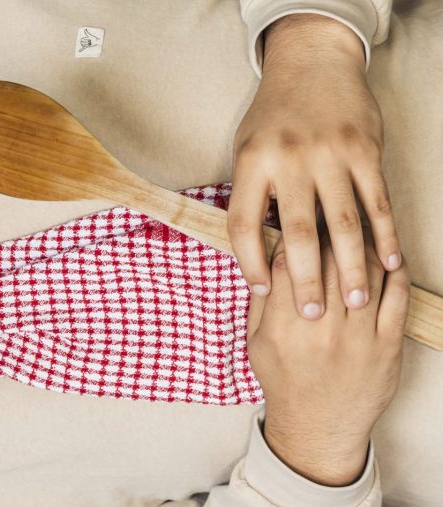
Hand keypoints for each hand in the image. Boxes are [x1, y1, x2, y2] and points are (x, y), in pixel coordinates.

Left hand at [229, 14, 399, 320]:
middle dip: (306, 279)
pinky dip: (385, 234)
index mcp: (251, 165)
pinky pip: (376, 201)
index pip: (244, 225)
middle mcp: (290, 161)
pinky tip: (391, 262)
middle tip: (313, 316)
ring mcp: (330, 155)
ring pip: (343, 222)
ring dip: (351, 266)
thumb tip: (257, 255)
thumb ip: (251, 199)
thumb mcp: (246, 153)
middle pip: (298, 232)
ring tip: (354, 301)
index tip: (262, 292)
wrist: (310, 63)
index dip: (250, 263)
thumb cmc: (271, 118)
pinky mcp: (364, 151)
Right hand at [247, 236, 407, 486]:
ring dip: (364, 245)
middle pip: (329, 261)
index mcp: (283, 329)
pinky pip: (396, 294)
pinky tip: (387, 257)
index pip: (288, 265)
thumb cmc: (286, 383)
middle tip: (331, 216)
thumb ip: (262, 305)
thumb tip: (265, 263)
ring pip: (366, 271)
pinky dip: (394, 269)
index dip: (293, 239)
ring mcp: (357, 337)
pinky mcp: (387, 344)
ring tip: (359, 231)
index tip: (297, 226)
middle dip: (328, 233)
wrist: (318, 427)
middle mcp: (320, 330)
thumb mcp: (258, 346)